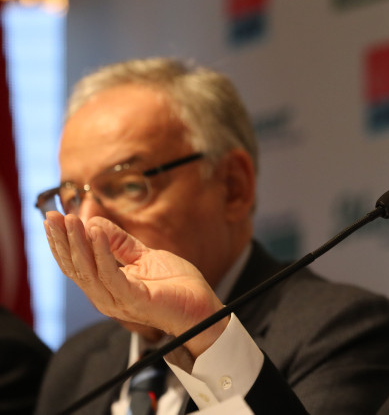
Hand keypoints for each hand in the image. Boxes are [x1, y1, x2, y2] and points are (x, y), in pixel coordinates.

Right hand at [44, 212, 228, 357]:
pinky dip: (102, 253)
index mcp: (106, 286)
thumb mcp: (145, 256)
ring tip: (72, 220)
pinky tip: (97, 234)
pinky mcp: (134, 300)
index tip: (53, 217)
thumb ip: (121, 243)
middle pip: (75, 268)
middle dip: (62, 240)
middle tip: (52, 216)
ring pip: (88, 271)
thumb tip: (94, 223)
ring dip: (78, 243)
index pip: (75, 264)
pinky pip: (111, 276)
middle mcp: (106, 296)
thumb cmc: (177, 285)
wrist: (202, 306)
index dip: (62, 241)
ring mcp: (118, 300)